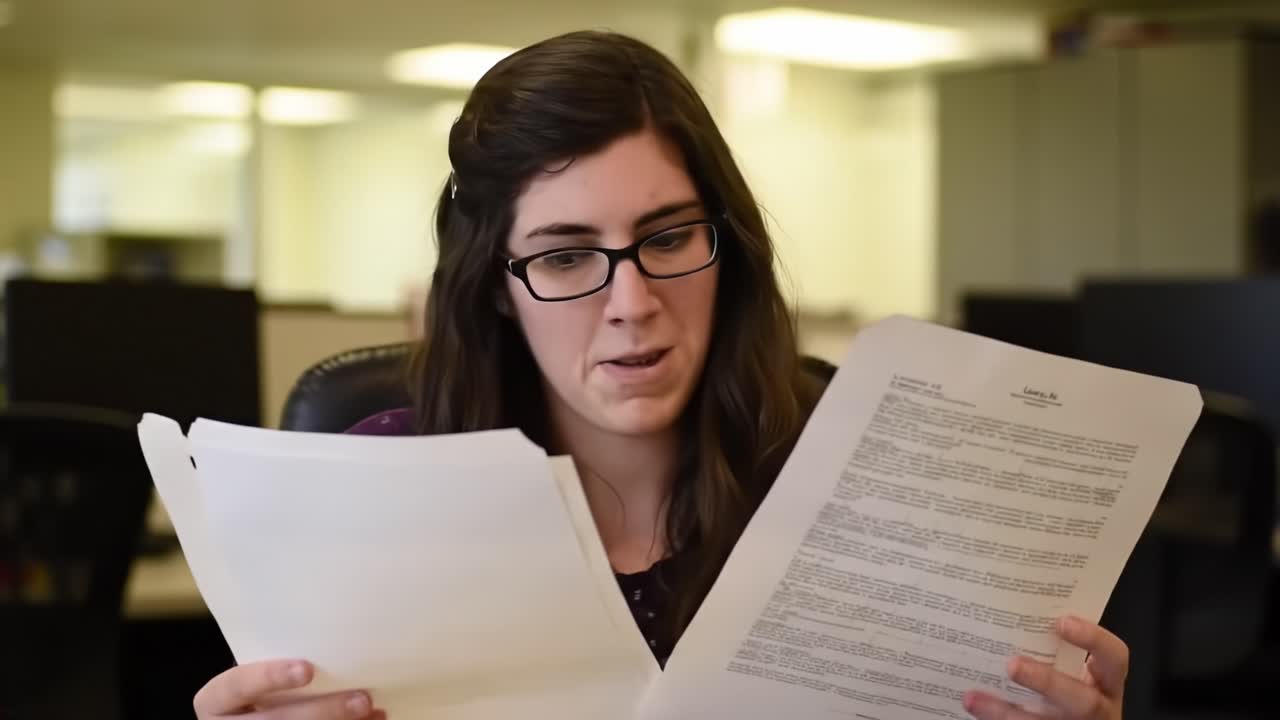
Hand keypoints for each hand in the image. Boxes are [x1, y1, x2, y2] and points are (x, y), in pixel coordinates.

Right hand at [194, 659, 386, 718]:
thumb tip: (339, 645)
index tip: (307, 669)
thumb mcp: (254, 679)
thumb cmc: (258, 691)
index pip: (235, 685)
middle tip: (361, 699)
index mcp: (216, 701)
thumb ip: (278, 669)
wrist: (245, 715)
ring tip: (373, 712)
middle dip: (321, 712)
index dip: (269, 677)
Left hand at [964, 615, 1126, 719]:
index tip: (1062, 621)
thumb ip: (1054, 650)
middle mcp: (1097, 708)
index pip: (1114, 657)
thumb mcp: (1073, 670)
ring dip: (1006, 711)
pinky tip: (973, 706)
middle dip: (1047, 682)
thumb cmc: (1066, 689)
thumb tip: (1008, 613)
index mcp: (1106, 682)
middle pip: (1082, 700)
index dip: (1093, 639)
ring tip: (973, 698)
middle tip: (1013, 664)